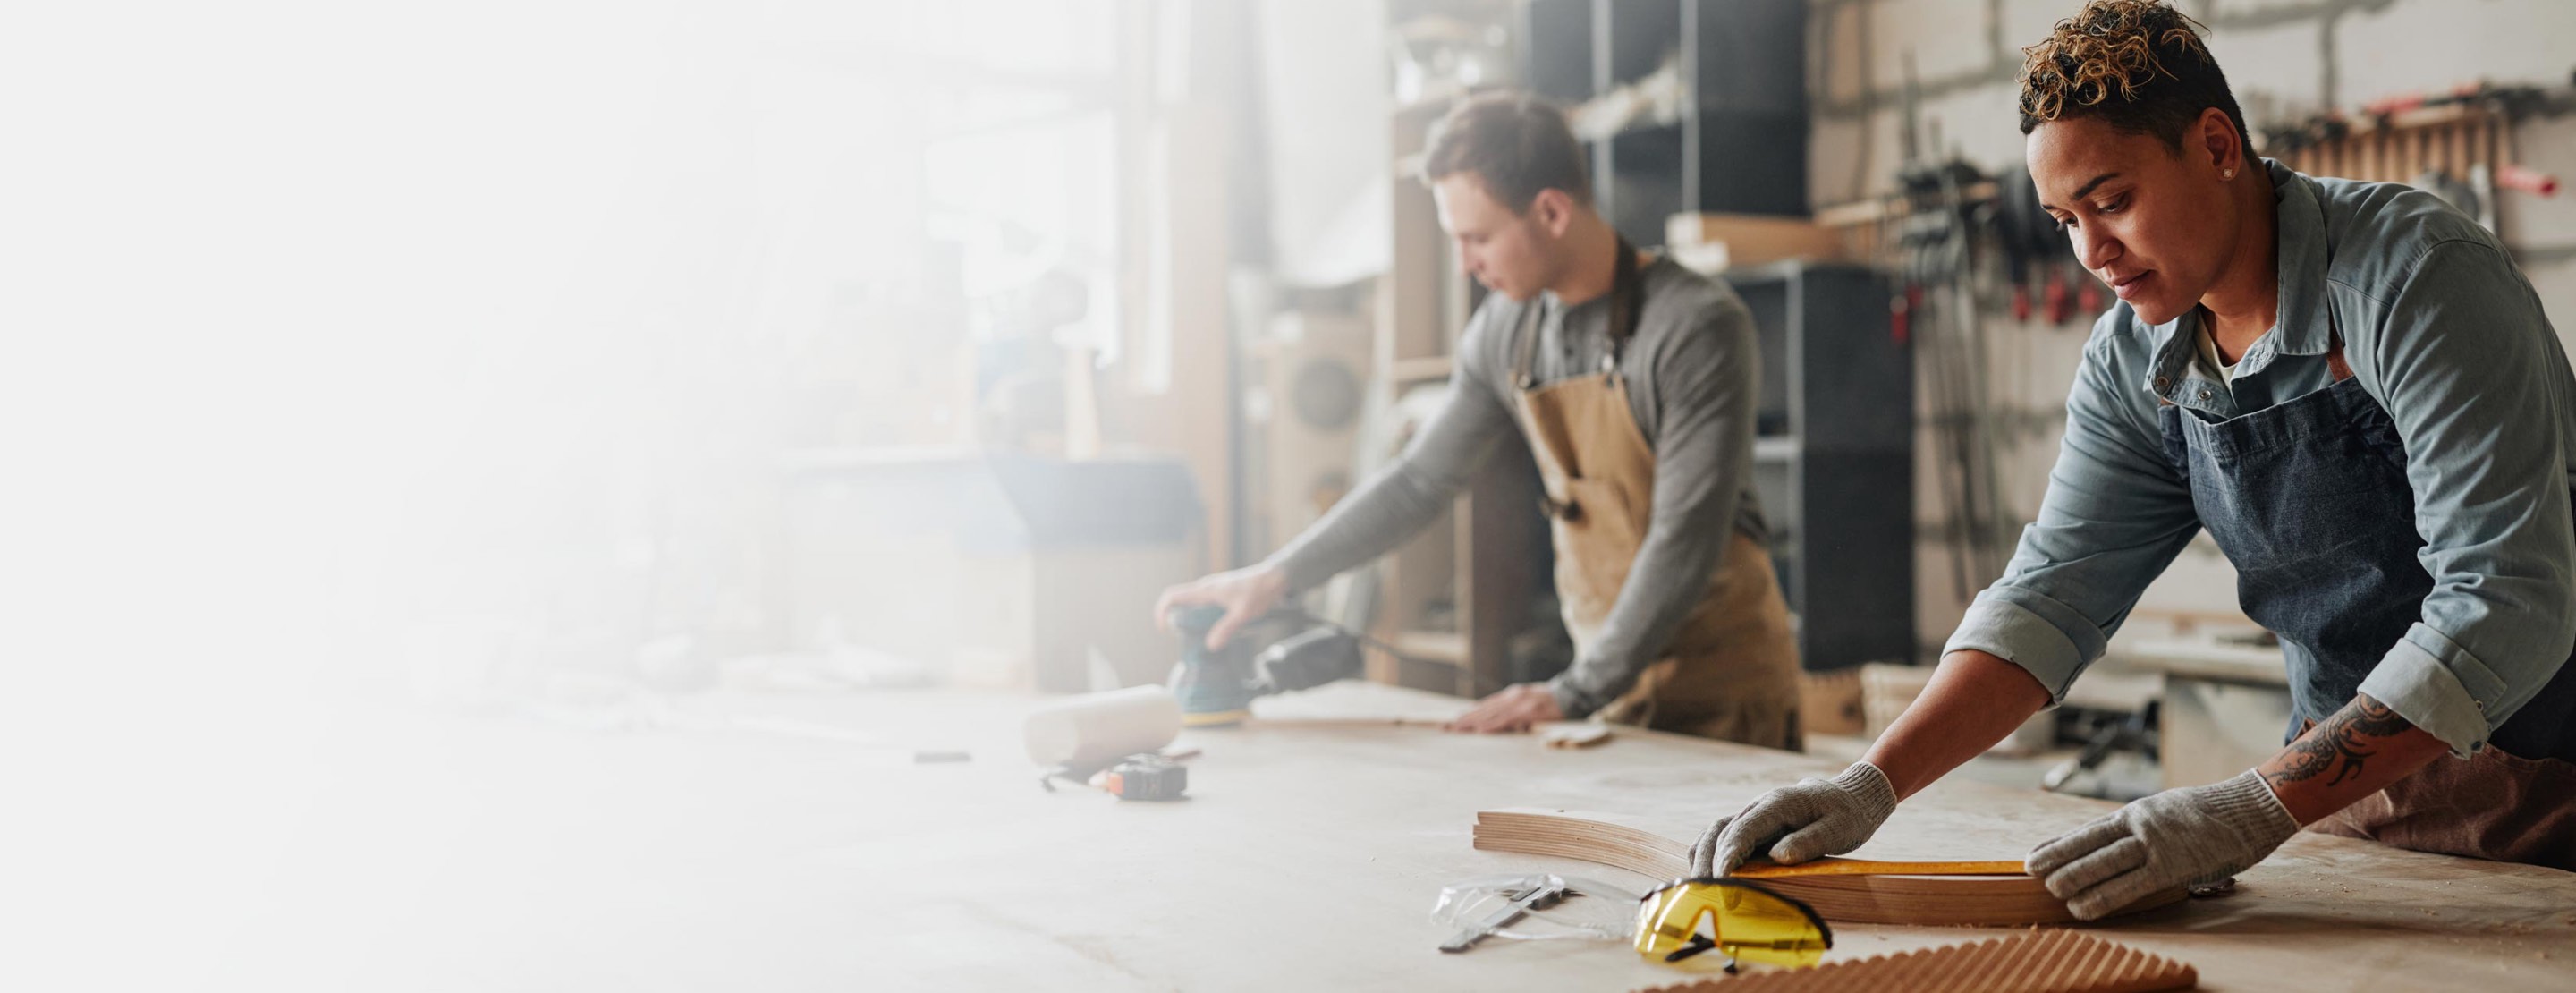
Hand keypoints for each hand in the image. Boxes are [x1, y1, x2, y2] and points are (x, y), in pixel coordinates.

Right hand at [1152, 565, 1288, 650]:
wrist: (1275, 577)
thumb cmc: (1259, 591)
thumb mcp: (1243, 613)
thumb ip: (1226, 629)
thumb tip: (1210, 646)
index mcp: (1206, 590)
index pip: (1172, 596)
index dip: (1161, 611)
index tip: (1163, 629)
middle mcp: (1206, 588)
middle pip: (1180, 601)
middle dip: (1175, 619)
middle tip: (1184, 640)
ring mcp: (1214, 589)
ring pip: (1192, 604)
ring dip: (1189, 619)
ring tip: (1199, 638)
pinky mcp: (1222, 592)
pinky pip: (1204, 604)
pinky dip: (1201, 617)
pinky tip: (1214, 630)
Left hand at [1444, 683, 1561, 733]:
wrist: (1573, 693)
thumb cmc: (1553, 703)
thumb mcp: (1532, 707)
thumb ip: (1519, 716)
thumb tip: (1514, 728)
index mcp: (1511, 696)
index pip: (1485, 706)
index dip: (1469, 714)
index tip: (1454, 722)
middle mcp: (1512, 697)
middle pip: (1483, 709)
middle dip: (1464, 719)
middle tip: (1446, 727)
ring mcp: (1519, 702)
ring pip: (1490, 714)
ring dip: (1472, 723)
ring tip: (1457, 729)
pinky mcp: (1528, 710)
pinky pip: (1506, 719)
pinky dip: (1492, 725)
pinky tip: (1480, 730)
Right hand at [1688, 762, 1896, 877]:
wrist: (1849, 797)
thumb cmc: (1846, 814)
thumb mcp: (1838, 829)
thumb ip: (1809, 841)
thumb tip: (1777, 857)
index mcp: (1777, 804)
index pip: (1743, 830)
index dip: (1727, 856)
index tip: (1720, 881)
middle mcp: (1758, 807)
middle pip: (1722, 832)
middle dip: (1709, 862)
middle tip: (1704, 892)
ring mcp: (1753, 815)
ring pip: (1716, 833)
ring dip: (1704, 858)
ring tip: (1698, 886)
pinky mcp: (1753, 826)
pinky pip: (1723, 837)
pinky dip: (1709, 853)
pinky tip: (1704, 873)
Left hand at [2027, 770, 2297, 919]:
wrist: (2249, 808)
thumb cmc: (2210, 813)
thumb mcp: (2166, 810)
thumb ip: (2142, 826)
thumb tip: (2121, 840)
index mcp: (2136, 813)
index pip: (2088, 831)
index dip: (2059, 844)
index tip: (2034, 854)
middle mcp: (2139, 825)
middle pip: (2089, 844)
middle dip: (2058, 859)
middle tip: (2030, 871)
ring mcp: (2155, 844)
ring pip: (2104, 863)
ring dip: (2074, 877)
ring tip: (2051, 890)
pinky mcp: (2173, 866)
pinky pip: (2130, 886)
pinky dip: (2103, 898)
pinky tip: (2083, 908)